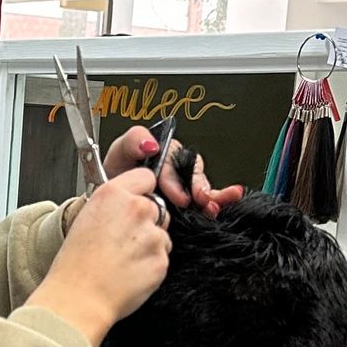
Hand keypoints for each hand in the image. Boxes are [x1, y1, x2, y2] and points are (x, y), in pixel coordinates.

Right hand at [31, 175, 170, 346]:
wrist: (79, 298)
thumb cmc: (76, 265)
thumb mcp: (86, 219)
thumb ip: (114, 205)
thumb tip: (129, 203)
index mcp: (113, 194)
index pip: (146, 177)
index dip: (143, 191)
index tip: (138, 201)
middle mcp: (136, 209)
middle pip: (157, 207)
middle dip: (148, 222)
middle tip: (125, 242)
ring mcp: (152, 234)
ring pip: (162, 235)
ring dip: (150, 246)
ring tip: (123, 262)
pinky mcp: (161, 259)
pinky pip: (162, 258)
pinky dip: (150, 266)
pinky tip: (130, 274)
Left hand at [105, 125, 241, 217]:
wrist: (114, 205)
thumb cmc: (116, 177)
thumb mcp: (120, 153)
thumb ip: (134, 141)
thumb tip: (151, 144)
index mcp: (163, 150)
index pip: (175, 157)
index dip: (175, 176)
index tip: (175, 192)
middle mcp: (176, 166)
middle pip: (193, 172)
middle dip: (196, 186)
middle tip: (196, 199)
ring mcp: (184, 184)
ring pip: (204, 186)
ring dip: (212, 194)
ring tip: (210, 204)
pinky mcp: (190, 201)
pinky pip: (211, 197)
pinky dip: (223, 197)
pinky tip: (232, 195)